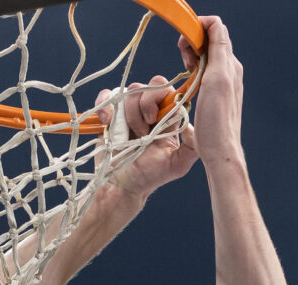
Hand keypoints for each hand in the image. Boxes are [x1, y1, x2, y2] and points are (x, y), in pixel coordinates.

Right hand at [95, 75, 198, 199]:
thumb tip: (191, 124)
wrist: (123, 185)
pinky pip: (106, 95)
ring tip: (131, 137)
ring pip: (130, 91)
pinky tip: (107, 122)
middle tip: (144, 130)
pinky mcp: (109, 113)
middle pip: (149, 86)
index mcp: (166, 117)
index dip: (161, 98)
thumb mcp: (178, 164)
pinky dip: (105, 106)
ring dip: (130, 115)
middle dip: (146, 105)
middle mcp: (149, 109)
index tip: (155, 120)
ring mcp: (128, 110)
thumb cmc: (150, 175)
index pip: (168, 90)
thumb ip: (192, 146)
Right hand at [178, 16, 244, 167]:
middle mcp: (229, 69)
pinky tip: (189, 83)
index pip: (216, 27)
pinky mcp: (215, 93)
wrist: (219, 150)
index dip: (197, 28)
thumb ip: (218, 49)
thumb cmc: (217, 120)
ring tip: (187, 71)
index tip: (185, 44)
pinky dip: (193, 69)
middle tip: (185, 61)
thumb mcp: (217, 79)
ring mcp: (223, 81)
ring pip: (205, 54)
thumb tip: (214, 24)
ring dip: (191, 56)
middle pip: (209, 39)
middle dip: (192, 42)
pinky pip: (203, 70)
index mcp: (230, 63)